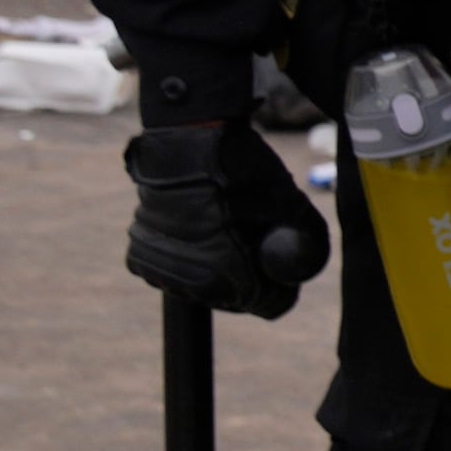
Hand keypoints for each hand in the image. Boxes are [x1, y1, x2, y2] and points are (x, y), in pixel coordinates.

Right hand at [125, 121, 327, 317]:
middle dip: (250, 276)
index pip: (273, 306)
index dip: (284, 282)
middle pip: (238, 300)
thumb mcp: (295, 207)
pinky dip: (183, 257)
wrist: (188, 144)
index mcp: (236, 280)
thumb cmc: (244, 175)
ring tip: (220, 226)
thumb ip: (310, 247)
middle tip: (250, 236)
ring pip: (203, 288)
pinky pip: (172, 272)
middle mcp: (196, 286)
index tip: (278, 255)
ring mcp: (164, 274)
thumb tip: (301, 272)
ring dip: (213, 268)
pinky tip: (190, 227)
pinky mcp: (139, 260)